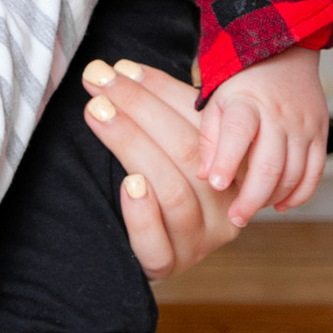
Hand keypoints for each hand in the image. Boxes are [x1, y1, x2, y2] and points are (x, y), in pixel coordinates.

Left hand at [79, 59, 255, 276]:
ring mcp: (201, 239)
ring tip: (99, 114)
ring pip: (173, 190)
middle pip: (186, 151)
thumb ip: (156, 112)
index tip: (121, 68)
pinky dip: (142, 213)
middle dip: (138, 108)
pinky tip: (128, 185)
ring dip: (131, 144)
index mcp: (234, 166)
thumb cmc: (159, 180)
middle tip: (100, 82)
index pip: (199, 122)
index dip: (159, 91)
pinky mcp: (170, 264)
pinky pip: (157, 244)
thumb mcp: (169, 144)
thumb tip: (119, 69)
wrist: (144, 253)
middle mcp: (225, 204)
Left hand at [198, 48, 330, 221]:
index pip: (238, 134)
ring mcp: (303, 125)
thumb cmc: (244, 82)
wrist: (286, 53)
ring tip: (252, 209)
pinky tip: (280, 205)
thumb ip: (209, 138)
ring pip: (293, 174)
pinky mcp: (320, 133)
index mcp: (247, 103)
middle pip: (270, 164)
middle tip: (236, 218)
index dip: (226, 161)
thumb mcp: (217, 100)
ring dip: (272, 198)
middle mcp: (279, 114)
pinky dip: (299, 195)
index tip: (217, 185)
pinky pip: (315, 172)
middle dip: (251, 198)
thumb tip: (207, 177)